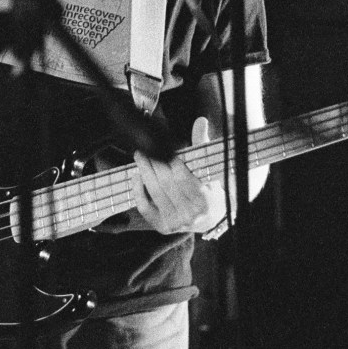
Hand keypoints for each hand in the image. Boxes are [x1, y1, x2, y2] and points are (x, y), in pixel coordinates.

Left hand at [130, 116, 226, 235]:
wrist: (210, 220)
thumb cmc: (209, 191)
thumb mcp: (209, 169)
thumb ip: (202, 145)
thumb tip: (200, 122)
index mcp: (204, 200)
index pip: (182, 177)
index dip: (169, 161)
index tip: (161, 148)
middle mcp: (190, 214)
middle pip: (166, 184)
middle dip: (153, 164)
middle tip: (143, 149)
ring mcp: (176, 222)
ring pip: (155, 193)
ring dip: (144, 172)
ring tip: (139, 157)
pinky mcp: (163, 227)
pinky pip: (145, 207)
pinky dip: (138, 191)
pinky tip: (137, 176)